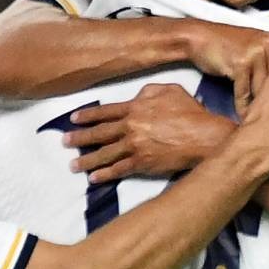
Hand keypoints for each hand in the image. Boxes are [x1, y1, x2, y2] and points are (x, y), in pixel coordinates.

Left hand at [63, 84, 237, 182]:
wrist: (204, 137)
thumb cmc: (191, 112)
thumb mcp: (170, 90)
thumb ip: (149, 91)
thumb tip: (137, 95)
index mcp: (135, 107)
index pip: (105, 111)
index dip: (87, 116)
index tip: (73, 120)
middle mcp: (130, 127)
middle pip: (99, 133)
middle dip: (79, 138)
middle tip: (64, 142)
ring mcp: (135, 147)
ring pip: (105, 154)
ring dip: (87, 160)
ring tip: (73, 165)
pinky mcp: (142, 164)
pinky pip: (119, 170)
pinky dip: (104, 175)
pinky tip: (93, 179)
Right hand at [186, 21, 268, 116]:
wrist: (200, 38)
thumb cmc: (226, 45)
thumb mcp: (254, 46)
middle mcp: (268, 44)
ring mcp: (255, 53)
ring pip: (263, 88)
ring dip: (259, 106)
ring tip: (260, 119)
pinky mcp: (240, 63)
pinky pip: (244, 91)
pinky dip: (243, 105)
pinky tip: (243, 114)